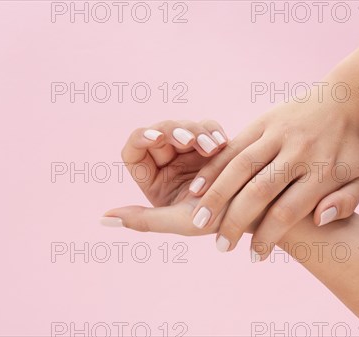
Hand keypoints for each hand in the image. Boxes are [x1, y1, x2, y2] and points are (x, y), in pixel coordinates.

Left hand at [101, 120, 262, 239]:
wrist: (255, 216)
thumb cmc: (215, 224)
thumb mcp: (178, 224)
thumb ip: (142, 221)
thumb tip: (103, 218)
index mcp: (152, 178)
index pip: (134, 147)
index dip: (142, 137)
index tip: (157, 138)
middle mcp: (168, 162)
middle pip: (161, 131)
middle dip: (176, 132)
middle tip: (192, 141)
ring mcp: (190, 151)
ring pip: (185, 126)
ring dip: (198, 132)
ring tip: (214, 148)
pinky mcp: (213, 144)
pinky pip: (208, 127)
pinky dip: (213, 132)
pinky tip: (222, 144)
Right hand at [189, 94, 358, 258]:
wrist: (345, 100)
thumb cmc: (350, 150)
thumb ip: (345, 203)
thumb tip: (320, 220)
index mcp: (324, 170)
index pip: (288, 211)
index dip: (267, 237)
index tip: (254, 257)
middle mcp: (298, 152)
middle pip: (260, 191)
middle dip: (235, 221)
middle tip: (221, 247)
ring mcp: (278, 134)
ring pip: (240, 167)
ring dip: (216, 195)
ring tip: (199, 221)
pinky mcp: (262, 122)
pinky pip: (233, 147)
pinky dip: (213, 167)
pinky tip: (197, 188)